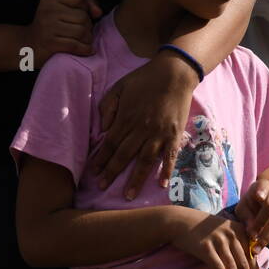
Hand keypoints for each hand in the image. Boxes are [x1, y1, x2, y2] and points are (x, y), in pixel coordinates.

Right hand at [27, 0, 101, 65]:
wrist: (28, 45)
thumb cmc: (52, 25)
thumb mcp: (64, 8)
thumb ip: (85, 4)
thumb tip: (98, 11)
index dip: (85, 7)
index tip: (80, 14)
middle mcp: (48, 10)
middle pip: (83, 16)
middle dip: (87, 25)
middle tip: (80, 30)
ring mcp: (48, 27)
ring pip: (82, 31)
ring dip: (87, 38)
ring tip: (82, 40)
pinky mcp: (50, 43)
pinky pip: (76, 45)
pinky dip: (85, 49)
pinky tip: (86, 49)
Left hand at [92, 52, 196, 198]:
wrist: (174, 73)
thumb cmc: (144, 78)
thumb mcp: (119, 87)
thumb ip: (108, 107)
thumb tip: (102, 129)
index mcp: (126, 118)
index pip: (110, 143)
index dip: (101, 159)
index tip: (93, 172)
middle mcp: (141, 129)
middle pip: (124, 155)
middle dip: (112, 172)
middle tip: (102, 187)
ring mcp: (159, 133)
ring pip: (145, 160)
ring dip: (136, 179)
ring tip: (128, 195)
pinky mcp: (174, 134)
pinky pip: (170, 156)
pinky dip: (166, 170)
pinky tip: (162, 184)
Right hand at [170, 210, 259, 268]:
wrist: (180, 221)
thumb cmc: (203, 229)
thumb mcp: (223, 231)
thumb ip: (237, 243)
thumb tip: (249, 267)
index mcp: (239, 230)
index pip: (251, 255)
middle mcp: (231, 235)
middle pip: (244, 263)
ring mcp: (218, 241)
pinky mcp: (206, 248)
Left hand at [233, 178, 268, 255]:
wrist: (260, 201)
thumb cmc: (249, 205)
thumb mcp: (242, 207)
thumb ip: (246, 217)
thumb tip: (253, 233)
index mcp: (263, 185)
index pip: (264, 188)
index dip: (263, 192)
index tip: (259, 196)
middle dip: (262, 226)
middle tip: (252, 240)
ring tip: (258, 250)